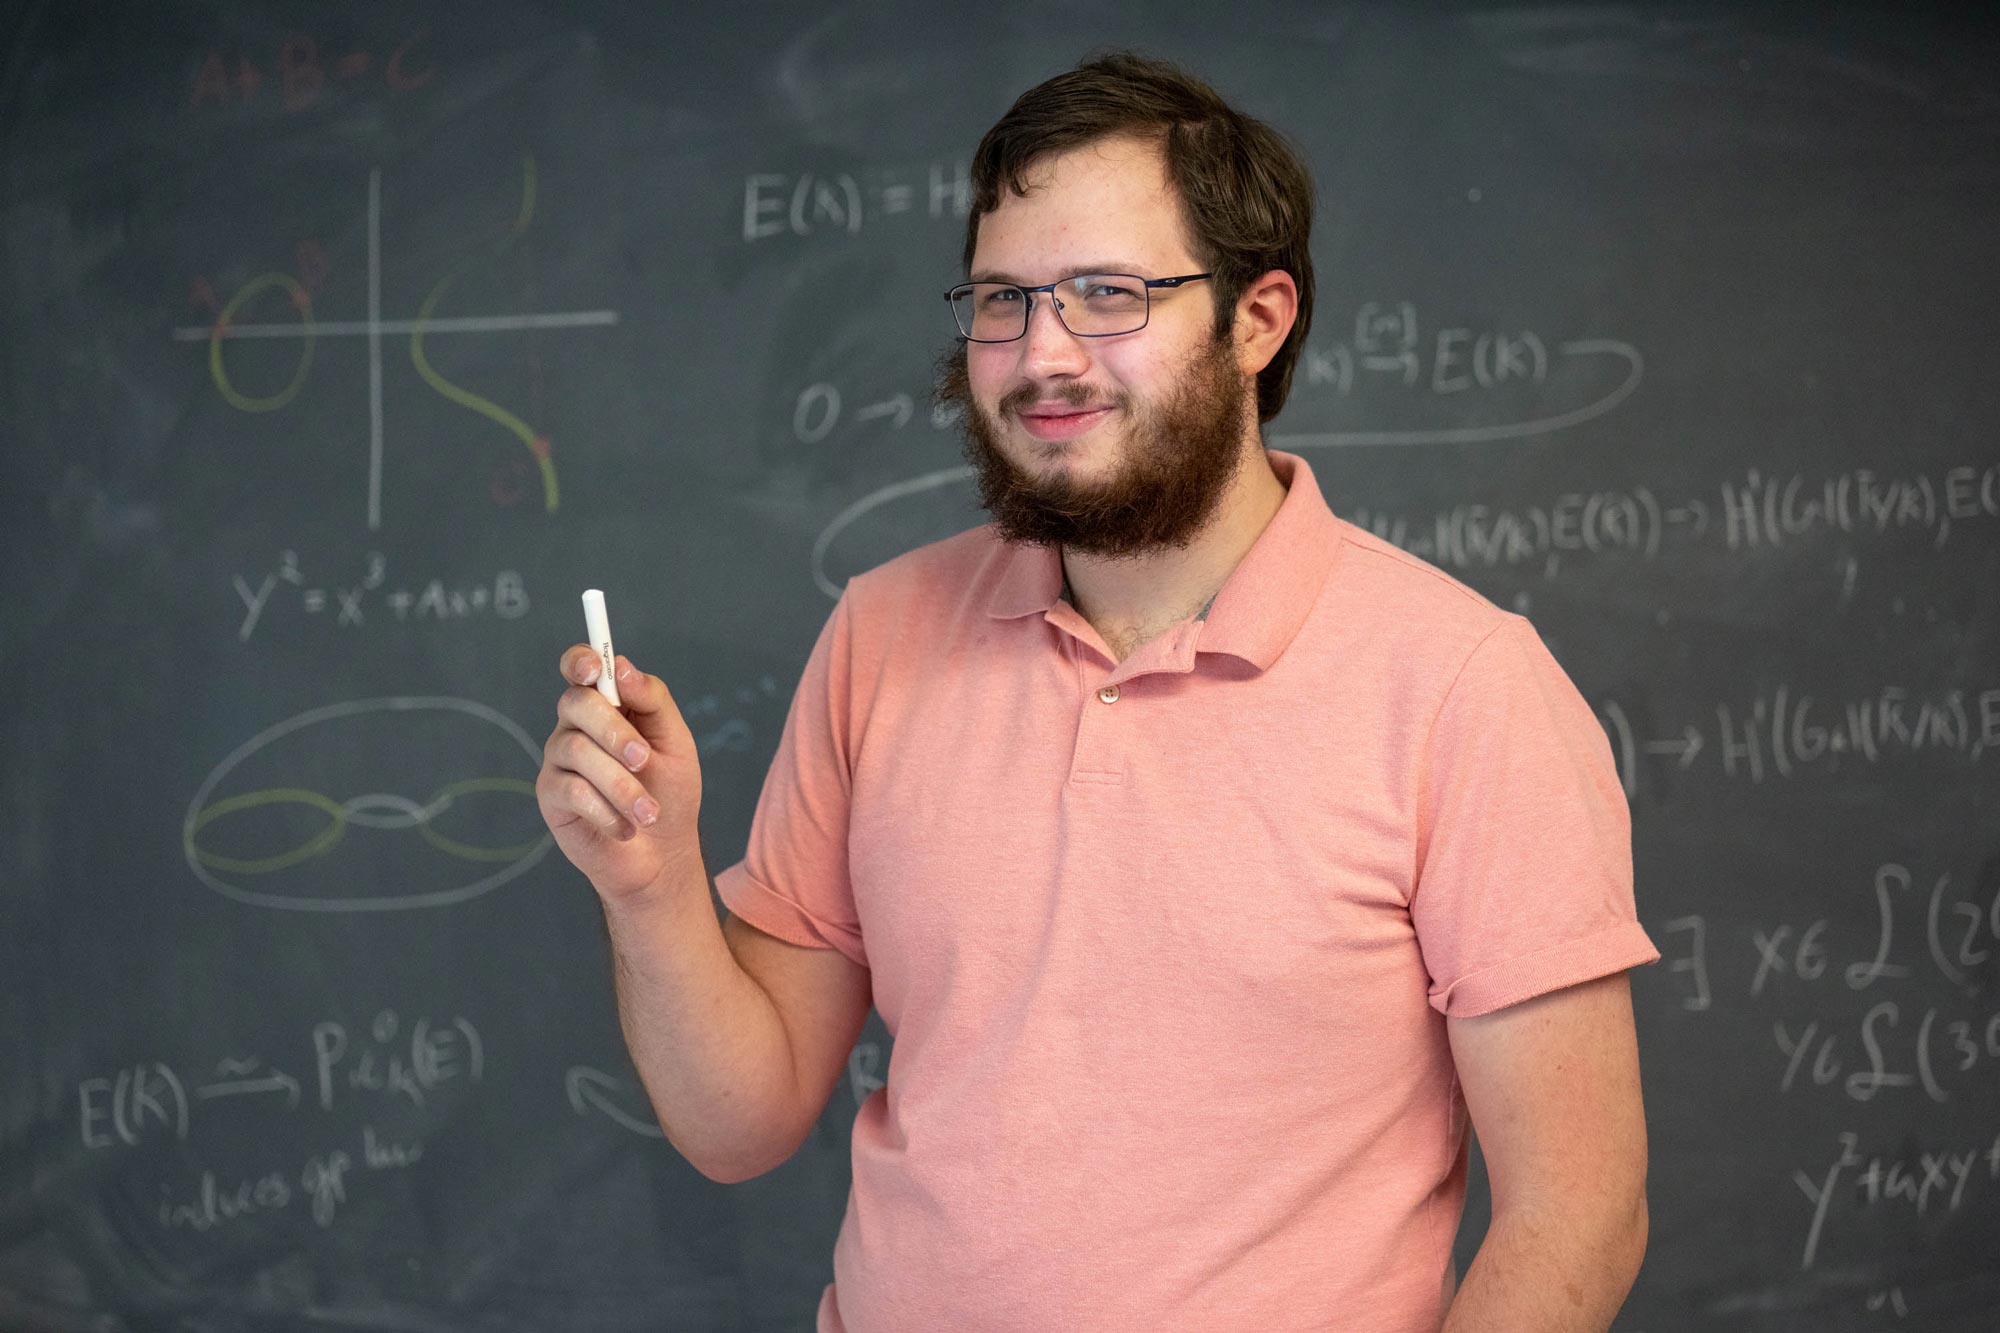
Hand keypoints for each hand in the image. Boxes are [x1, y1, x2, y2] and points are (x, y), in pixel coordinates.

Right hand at [536, 646, 703, 900]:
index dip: (580, 660)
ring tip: (648, 812)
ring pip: (577, 751)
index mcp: (607, 705)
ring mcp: (560, 759)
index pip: (580, 667)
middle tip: (644, 760)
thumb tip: (622, 668)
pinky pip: (572, 790)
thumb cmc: (669, 791)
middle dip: (614, 732)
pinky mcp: (551, 795)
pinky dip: (606, 810)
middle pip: (577, 704)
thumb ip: (653, 700)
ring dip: (620, 784)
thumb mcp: (675, 742)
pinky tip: (626, 828)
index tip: (594, 670)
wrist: (662, 853)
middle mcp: (576, 725)